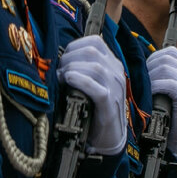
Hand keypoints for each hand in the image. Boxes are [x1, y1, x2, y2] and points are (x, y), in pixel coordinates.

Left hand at [57, 36, 126, 155]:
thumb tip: (60, 60)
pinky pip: (96, 87)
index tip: (63, 58)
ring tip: (62, 78)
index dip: (75, 46)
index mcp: (113, 64)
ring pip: (94, 67)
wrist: (110, 136)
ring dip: (72, 69)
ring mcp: (115, 88)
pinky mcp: (109, 104)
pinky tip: (69, 81)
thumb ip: (84, 68)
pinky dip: (80, 81)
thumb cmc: (96, 108)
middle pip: (92, 51)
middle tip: (59, 71)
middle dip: (69, 58)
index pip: (95, 41)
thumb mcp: (94, 83)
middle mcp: (116, 72)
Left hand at [146, 47, 176, 161]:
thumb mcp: (170, 99)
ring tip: (146, 90)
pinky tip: (150, 97)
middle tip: (142, 82)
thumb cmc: (174, 125)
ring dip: (151, 77)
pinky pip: (167, 82)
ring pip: (165, 67)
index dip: (154, 58)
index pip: (171, 53)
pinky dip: (155, 87)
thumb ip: (164, 83)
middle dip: (150, 66)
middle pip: (167, 57)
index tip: (145, 72)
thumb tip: (142, 70)